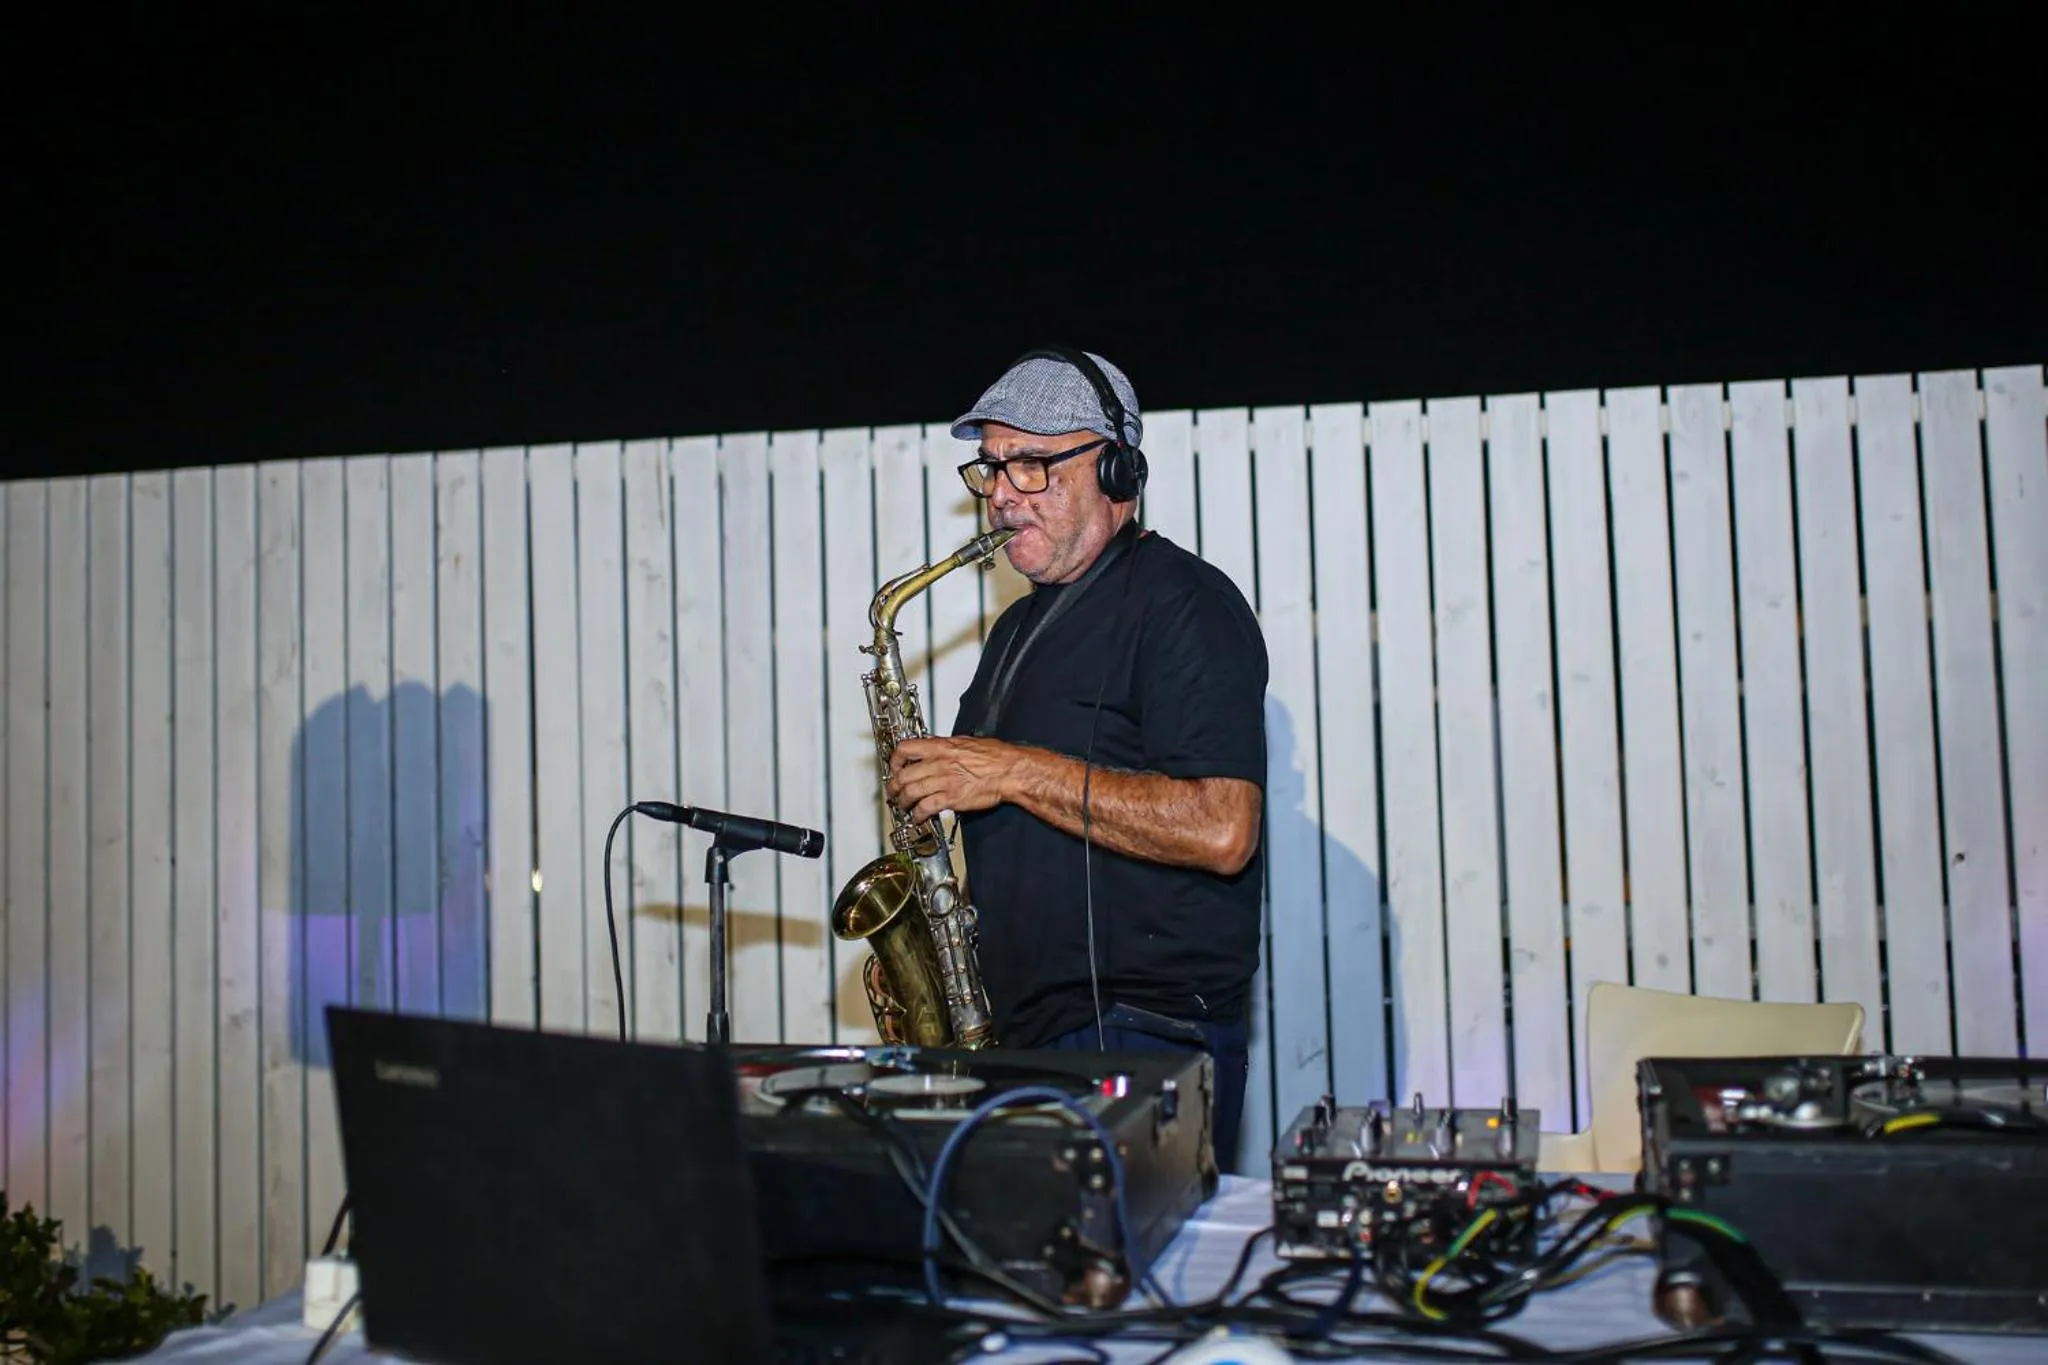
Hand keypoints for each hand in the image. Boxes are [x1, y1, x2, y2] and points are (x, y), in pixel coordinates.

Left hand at [885, 736, 1026, 823]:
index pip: (905, 749)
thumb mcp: (965, 742)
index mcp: (941, 747)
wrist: (1009, 770)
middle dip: (894, 786)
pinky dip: (918, 815)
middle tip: (893, 792)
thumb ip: (946, 747)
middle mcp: (938, 763)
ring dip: (903, 802)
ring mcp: (944, 781)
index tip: (894, 767)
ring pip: (910, 792)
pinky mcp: (951, 798)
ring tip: (903, 806)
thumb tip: (934, 749)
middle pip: (903, 775)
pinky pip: (925, 807)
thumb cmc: (995, 756)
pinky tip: (918, 818)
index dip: (894, 760)